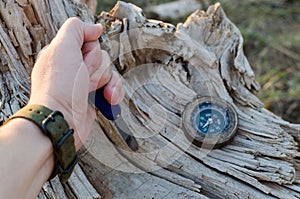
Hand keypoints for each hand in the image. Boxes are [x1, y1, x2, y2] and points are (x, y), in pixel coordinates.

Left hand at [29, 17, 123, 149]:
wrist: (63, 122)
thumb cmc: (59, 89)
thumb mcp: (62, 49)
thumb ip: (76, 29)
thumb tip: (96, 28)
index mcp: (64, 54)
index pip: (89, 41)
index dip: (90, 50)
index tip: (80, 61)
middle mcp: (74, 68)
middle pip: (102, 57)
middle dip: (98, 68)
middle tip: (83, 78)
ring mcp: (85, 84)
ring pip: (110, 72)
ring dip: (107, 82)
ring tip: (94, 91)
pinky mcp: (95, 98)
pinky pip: (114, 88)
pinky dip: (114, 94)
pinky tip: (107, 100)